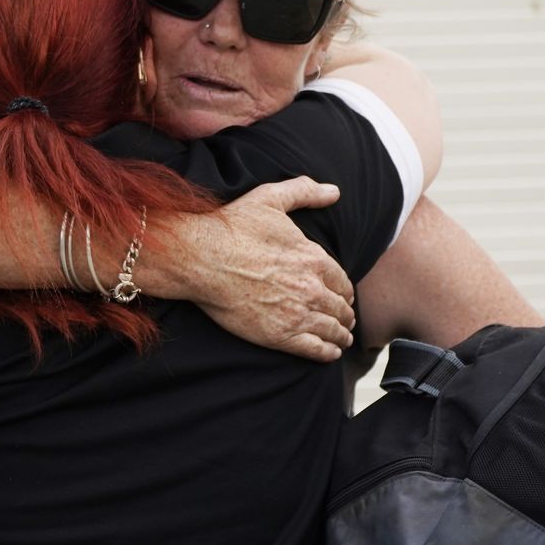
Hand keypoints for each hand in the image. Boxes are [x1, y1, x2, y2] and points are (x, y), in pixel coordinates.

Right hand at [181, 177, 356, 362]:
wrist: (199, 258)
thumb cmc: (230, 228)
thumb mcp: (269, 199)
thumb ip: (304, 192)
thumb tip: (334, 191)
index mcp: (313, 258)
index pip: (343, 281)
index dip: (345, 290)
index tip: (342, 296)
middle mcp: (311, 288)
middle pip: (341, 308)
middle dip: (345, 314)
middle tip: (345, 320)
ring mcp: (297, 314)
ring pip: (333, 330)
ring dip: (341, 335)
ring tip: (341, 339)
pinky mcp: (280, 335)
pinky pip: (317, 350)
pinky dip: (328, 352)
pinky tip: (330, 352)